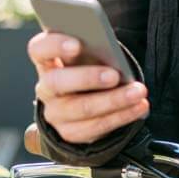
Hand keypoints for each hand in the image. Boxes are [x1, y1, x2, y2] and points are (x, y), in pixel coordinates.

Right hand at [27, 31, 148, 143]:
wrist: (83, 106)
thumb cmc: (88, 70)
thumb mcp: (86, 58)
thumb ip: (91, 50)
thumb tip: (110, 50)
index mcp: (46, 61)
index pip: (39, 49)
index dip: (54, 45)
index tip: (76, 44)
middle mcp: (46, 88)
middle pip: (58, 82)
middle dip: (88, 78)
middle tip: (114, 75)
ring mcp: (55, 113)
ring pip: (81, 108)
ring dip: (114, 100)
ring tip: (138, 92)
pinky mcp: (70, 133)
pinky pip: (96, 127)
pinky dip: (122, 116)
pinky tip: (139, 106)